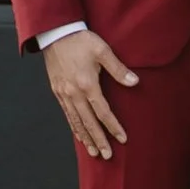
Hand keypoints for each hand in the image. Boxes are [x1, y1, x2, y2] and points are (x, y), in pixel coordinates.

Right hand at [44, 28, 137, 161]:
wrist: (55, 33)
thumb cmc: (80, 40)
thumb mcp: (103, 50)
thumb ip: (118, 69)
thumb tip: (134, 81)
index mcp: (87, 84)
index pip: (103, 112)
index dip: (113, 127)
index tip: (122, 138)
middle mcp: (74, 93)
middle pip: (89, 122)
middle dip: (99, 140)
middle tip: (107, 155)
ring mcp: (64, 93)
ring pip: (76, 121)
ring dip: (85, 138)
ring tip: (93, 151)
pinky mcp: (57, 91)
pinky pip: (67, 114)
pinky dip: (74, 127)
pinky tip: (79, 135)